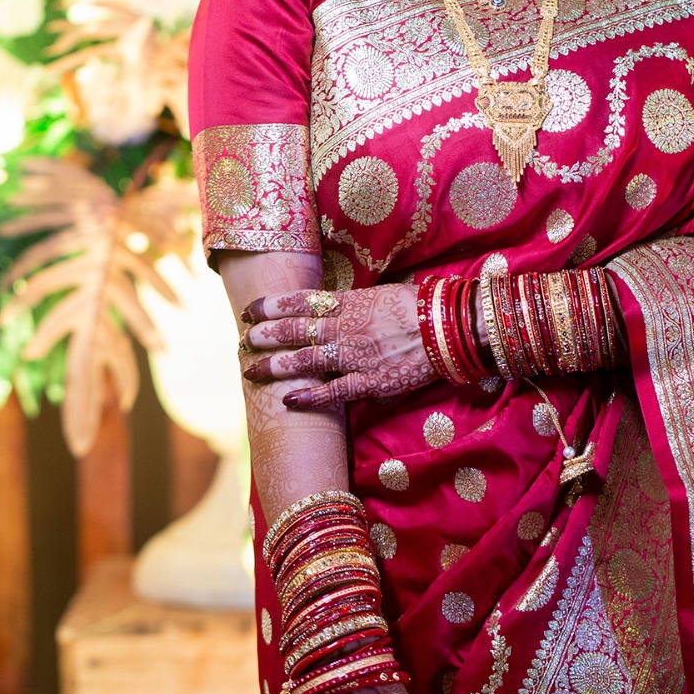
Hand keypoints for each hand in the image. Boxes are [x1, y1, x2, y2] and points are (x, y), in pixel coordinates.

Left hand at [240, 285, 436, 408]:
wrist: (449, 328)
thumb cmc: (418, 307)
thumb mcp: (381, 294)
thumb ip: (352, 302)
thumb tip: (329, 304)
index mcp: (349, 302)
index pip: (300, 301)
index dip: (272, 307)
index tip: (251, 311)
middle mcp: (346, 327)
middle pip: (295, 330)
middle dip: (265, 336)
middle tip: (244, 341)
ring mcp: (355, 355)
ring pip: (305, 361)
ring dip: (275, 366)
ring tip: (251, 370)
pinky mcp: (369, 381)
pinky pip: (333, 391)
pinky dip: (309, 396)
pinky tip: (288, 400)